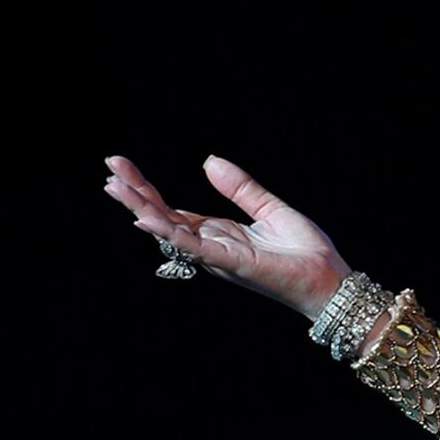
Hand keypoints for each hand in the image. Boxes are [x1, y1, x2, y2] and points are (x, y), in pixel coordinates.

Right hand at [103, 154, 351, 321]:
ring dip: (142, 209)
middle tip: (109, 169)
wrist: (331, 278)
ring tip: (116, 187)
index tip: (121, 166)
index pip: (172, 210)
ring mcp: (218, 256)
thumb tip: (208, 160)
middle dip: (136, 194)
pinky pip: (194, 248)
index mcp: (218, 233)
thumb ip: (240, 187)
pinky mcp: (232, 263)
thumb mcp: (270, 208)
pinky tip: (146, 218)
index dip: (146, 190)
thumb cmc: (305, 251)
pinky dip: (170, 233)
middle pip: (163, 217)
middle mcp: (211, 247)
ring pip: (170, 231)